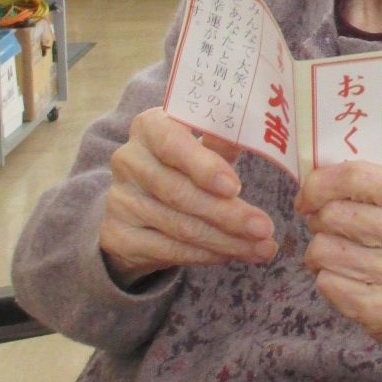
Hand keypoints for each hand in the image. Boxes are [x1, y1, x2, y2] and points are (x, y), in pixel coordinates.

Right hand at [100, 108, 275, 287]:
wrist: (141, 205)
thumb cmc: (184, 166)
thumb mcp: (204, 147)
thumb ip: (225, 141)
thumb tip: (258, 130)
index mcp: (150, 127)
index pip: (171, 142)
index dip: (203, 166)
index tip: (235, 187)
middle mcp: (128, 160)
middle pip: (179, 192)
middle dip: (228, 214)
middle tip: (264, 228)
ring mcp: (119, 199)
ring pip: (179, 226)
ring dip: (226, 240)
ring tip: (262, 248)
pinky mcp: (118, 235)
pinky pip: (167, 249)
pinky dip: (204, 255)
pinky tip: (231, 255)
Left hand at [295, 163, 381, 348]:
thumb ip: (362, 183)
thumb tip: (309, 186)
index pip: (355, 177)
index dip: (318, 184)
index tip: (307, 199)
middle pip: (333, 215)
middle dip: (319, 220)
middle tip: (331, 229)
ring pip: (323, 250)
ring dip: (319, 251)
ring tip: (337, 254)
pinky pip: (327, 283)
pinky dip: (326, 278)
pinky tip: (345, 277)